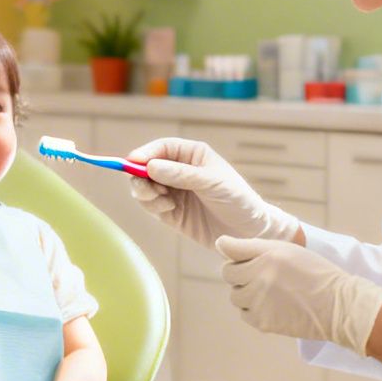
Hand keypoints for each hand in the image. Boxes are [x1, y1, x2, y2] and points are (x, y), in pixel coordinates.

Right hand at [124, 137, 302, 250]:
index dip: (145, 153)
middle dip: (141, 177)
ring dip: (147, 194)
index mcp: (192, 155)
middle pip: (146, 168)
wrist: (248, 232)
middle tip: (147, 189)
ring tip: (165, 203)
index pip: (162, 148)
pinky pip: (150, 205)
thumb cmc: (237, 199)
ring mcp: (173, 191)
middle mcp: (179, 171)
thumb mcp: (212, 182)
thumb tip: (150, 166)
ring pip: (144, 187)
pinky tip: (169, 210)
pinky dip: (153, 207)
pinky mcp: (170, 212)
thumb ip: (180, 174)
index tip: (132, 162)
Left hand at [216, 236, 381, 352]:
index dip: (232, 252)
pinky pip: (245, 314)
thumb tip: (221, 244)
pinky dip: (254, 310)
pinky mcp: (261, 321)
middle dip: (240, 273)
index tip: (239, 255)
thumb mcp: (289, 250)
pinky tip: (272, 306)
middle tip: (261, 276)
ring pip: (235, 295)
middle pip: (229, 273)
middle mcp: (258, 275)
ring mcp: (258, 300)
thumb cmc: (316, 273)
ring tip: (269, 292)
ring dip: (246, 293)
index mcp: (267, 254)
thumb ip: (255, 247)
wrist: (338, 305)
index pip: (229, 249)